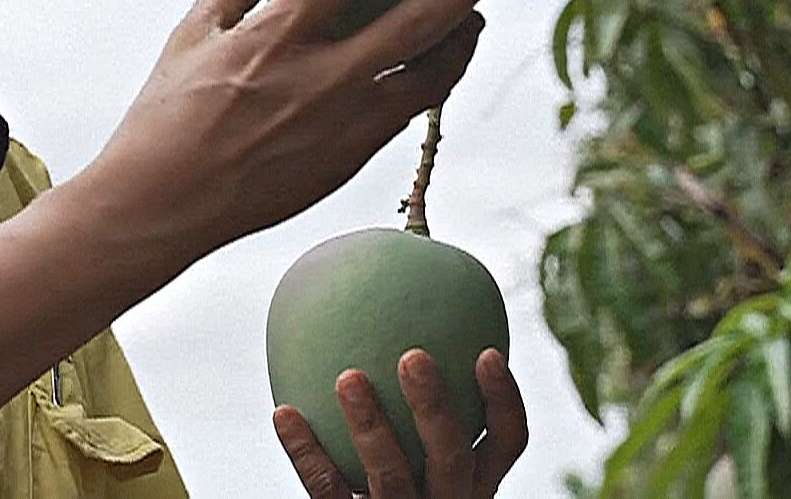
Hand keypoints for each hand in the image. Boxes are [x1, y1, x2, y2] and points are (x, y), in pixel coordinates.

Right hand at [86, 0, 506, 256]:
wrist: (161, 209)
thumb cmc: (164, 116)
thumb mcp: (189, 37)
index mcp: (275, 39)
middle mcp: (320, 83)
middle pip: (417, 22)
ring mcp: (342, 128)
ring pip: (429, 78)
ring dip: (461, 39)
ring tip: (476, 12)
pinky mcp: (348, 163)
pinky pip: (405, 113)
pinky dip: (429, 81)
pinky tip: (434, 64)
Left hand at [273, 348, 527, 497]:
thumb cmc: (394, 476)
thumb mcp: (422, 452)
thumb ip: (422, 403)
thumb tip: (397, 310)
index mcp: (473, 480)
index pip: (507, 441)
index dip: (504, 399)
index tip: (487, 352)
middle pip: (452, 457)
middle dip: (435, 407)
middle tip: (414, 356)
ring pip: (391, 476)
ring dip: (370, 424)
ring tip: (349, 377)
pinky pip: (328, 491)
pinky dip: (306, 451)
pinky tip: (284, 412)